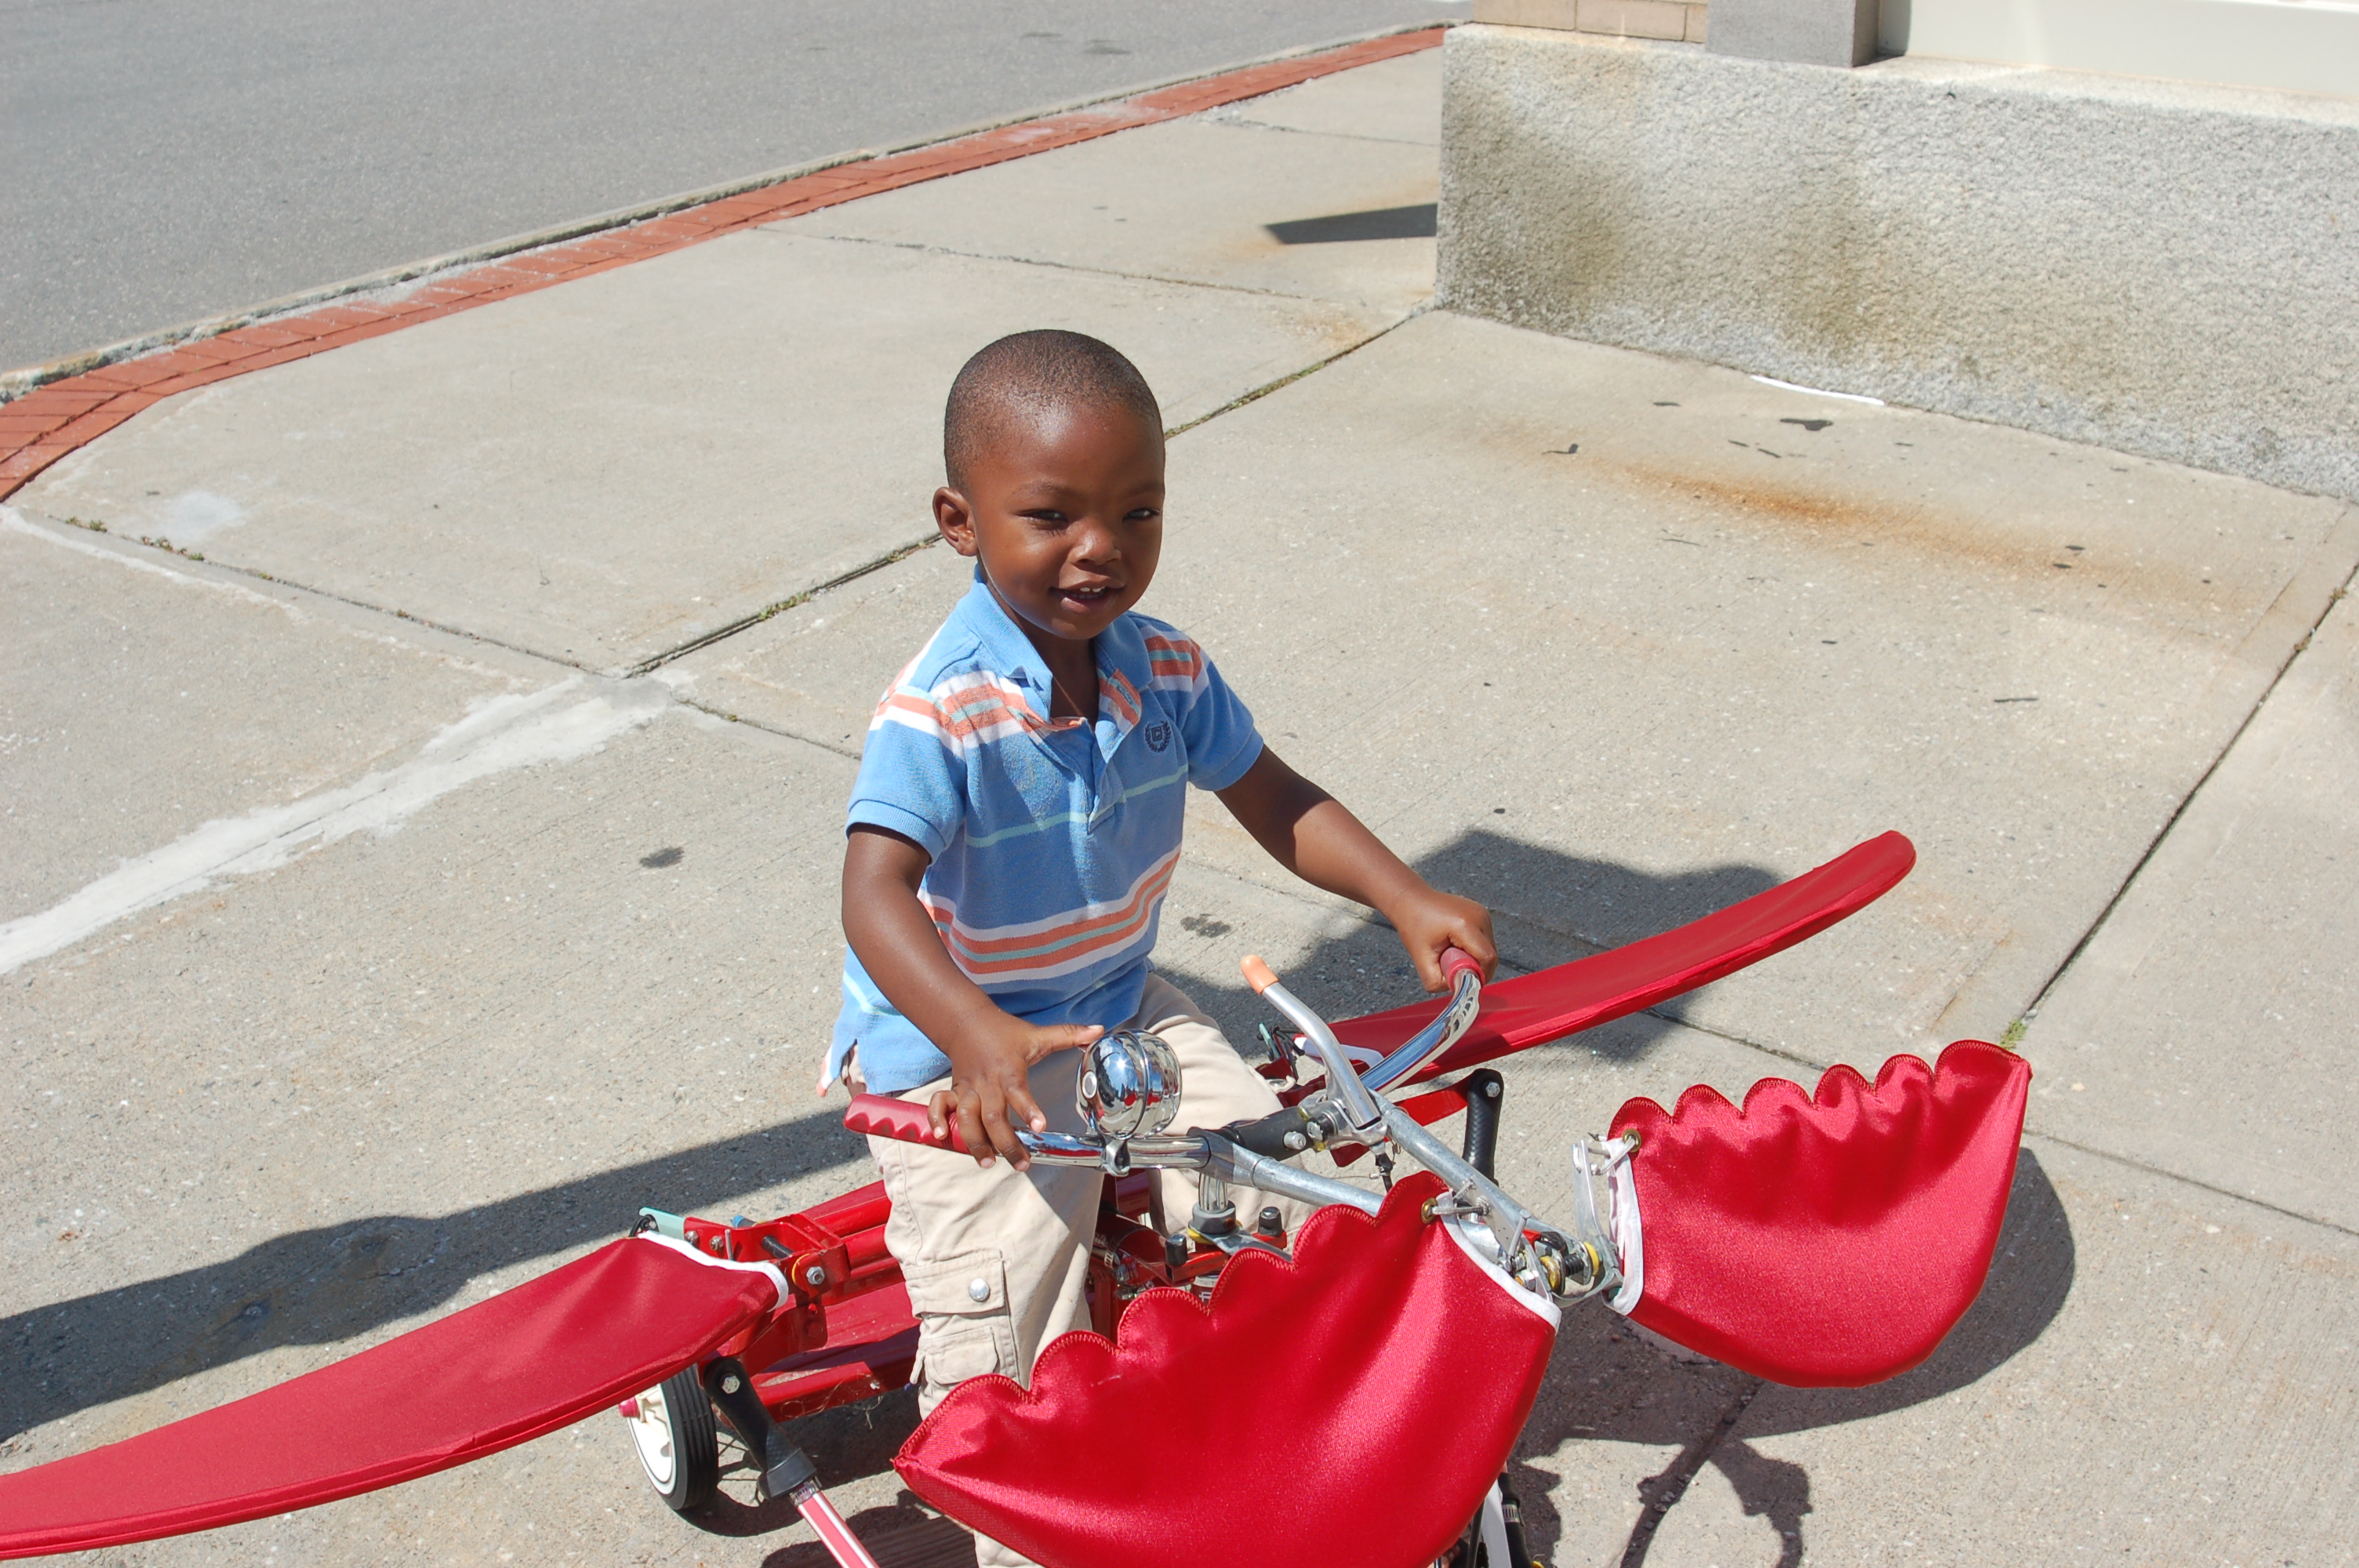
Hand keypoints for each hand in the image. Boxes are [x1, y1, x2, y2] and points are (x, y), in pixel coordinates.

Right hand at [927, 1014, 1102, 1169]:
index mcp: (1009, 1070)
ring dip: (975, 1141)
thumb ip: (1069, 1035)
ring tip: (988, 1162)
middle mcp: (987, 1083)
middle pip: (993, 1117)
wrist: (967, 1021)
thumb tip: (1099, 1030)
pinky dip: (938, 1120)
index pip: (1019, 1092)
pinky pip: (939, 1105)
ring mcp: (968, 1088)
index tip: (1041, 1125)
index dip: (1029, 1109)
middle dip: (1006, 1142)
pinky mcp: (954, 1091)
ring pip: (966, 1118)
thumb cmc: (1006, 1032)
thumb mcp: (1037, 1034)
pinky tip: (942, 1137)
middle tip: (1022, 1163)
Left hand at [1385, 885, 1497, 991]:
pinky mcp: (1482, 914)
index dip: (1479, 975)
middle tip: (1452, 966)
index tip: (1463, 980)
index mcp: (1464, 924)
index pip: (1487, 958)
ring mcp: (1483, 913)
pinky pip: (1485, 940)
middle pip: (1491, 955)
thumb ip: (1438, 981)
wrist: (1411, 900)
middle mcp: (1479, 916)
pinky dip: (1474, 948)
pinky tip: (1456, 943)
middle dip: (1475, 967)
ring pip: (1489, 949)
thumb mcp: (1421, 959)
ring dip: (1475, 958)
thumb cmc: (1413, 925)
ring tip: (1452, 952)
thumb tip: (1456, 989)